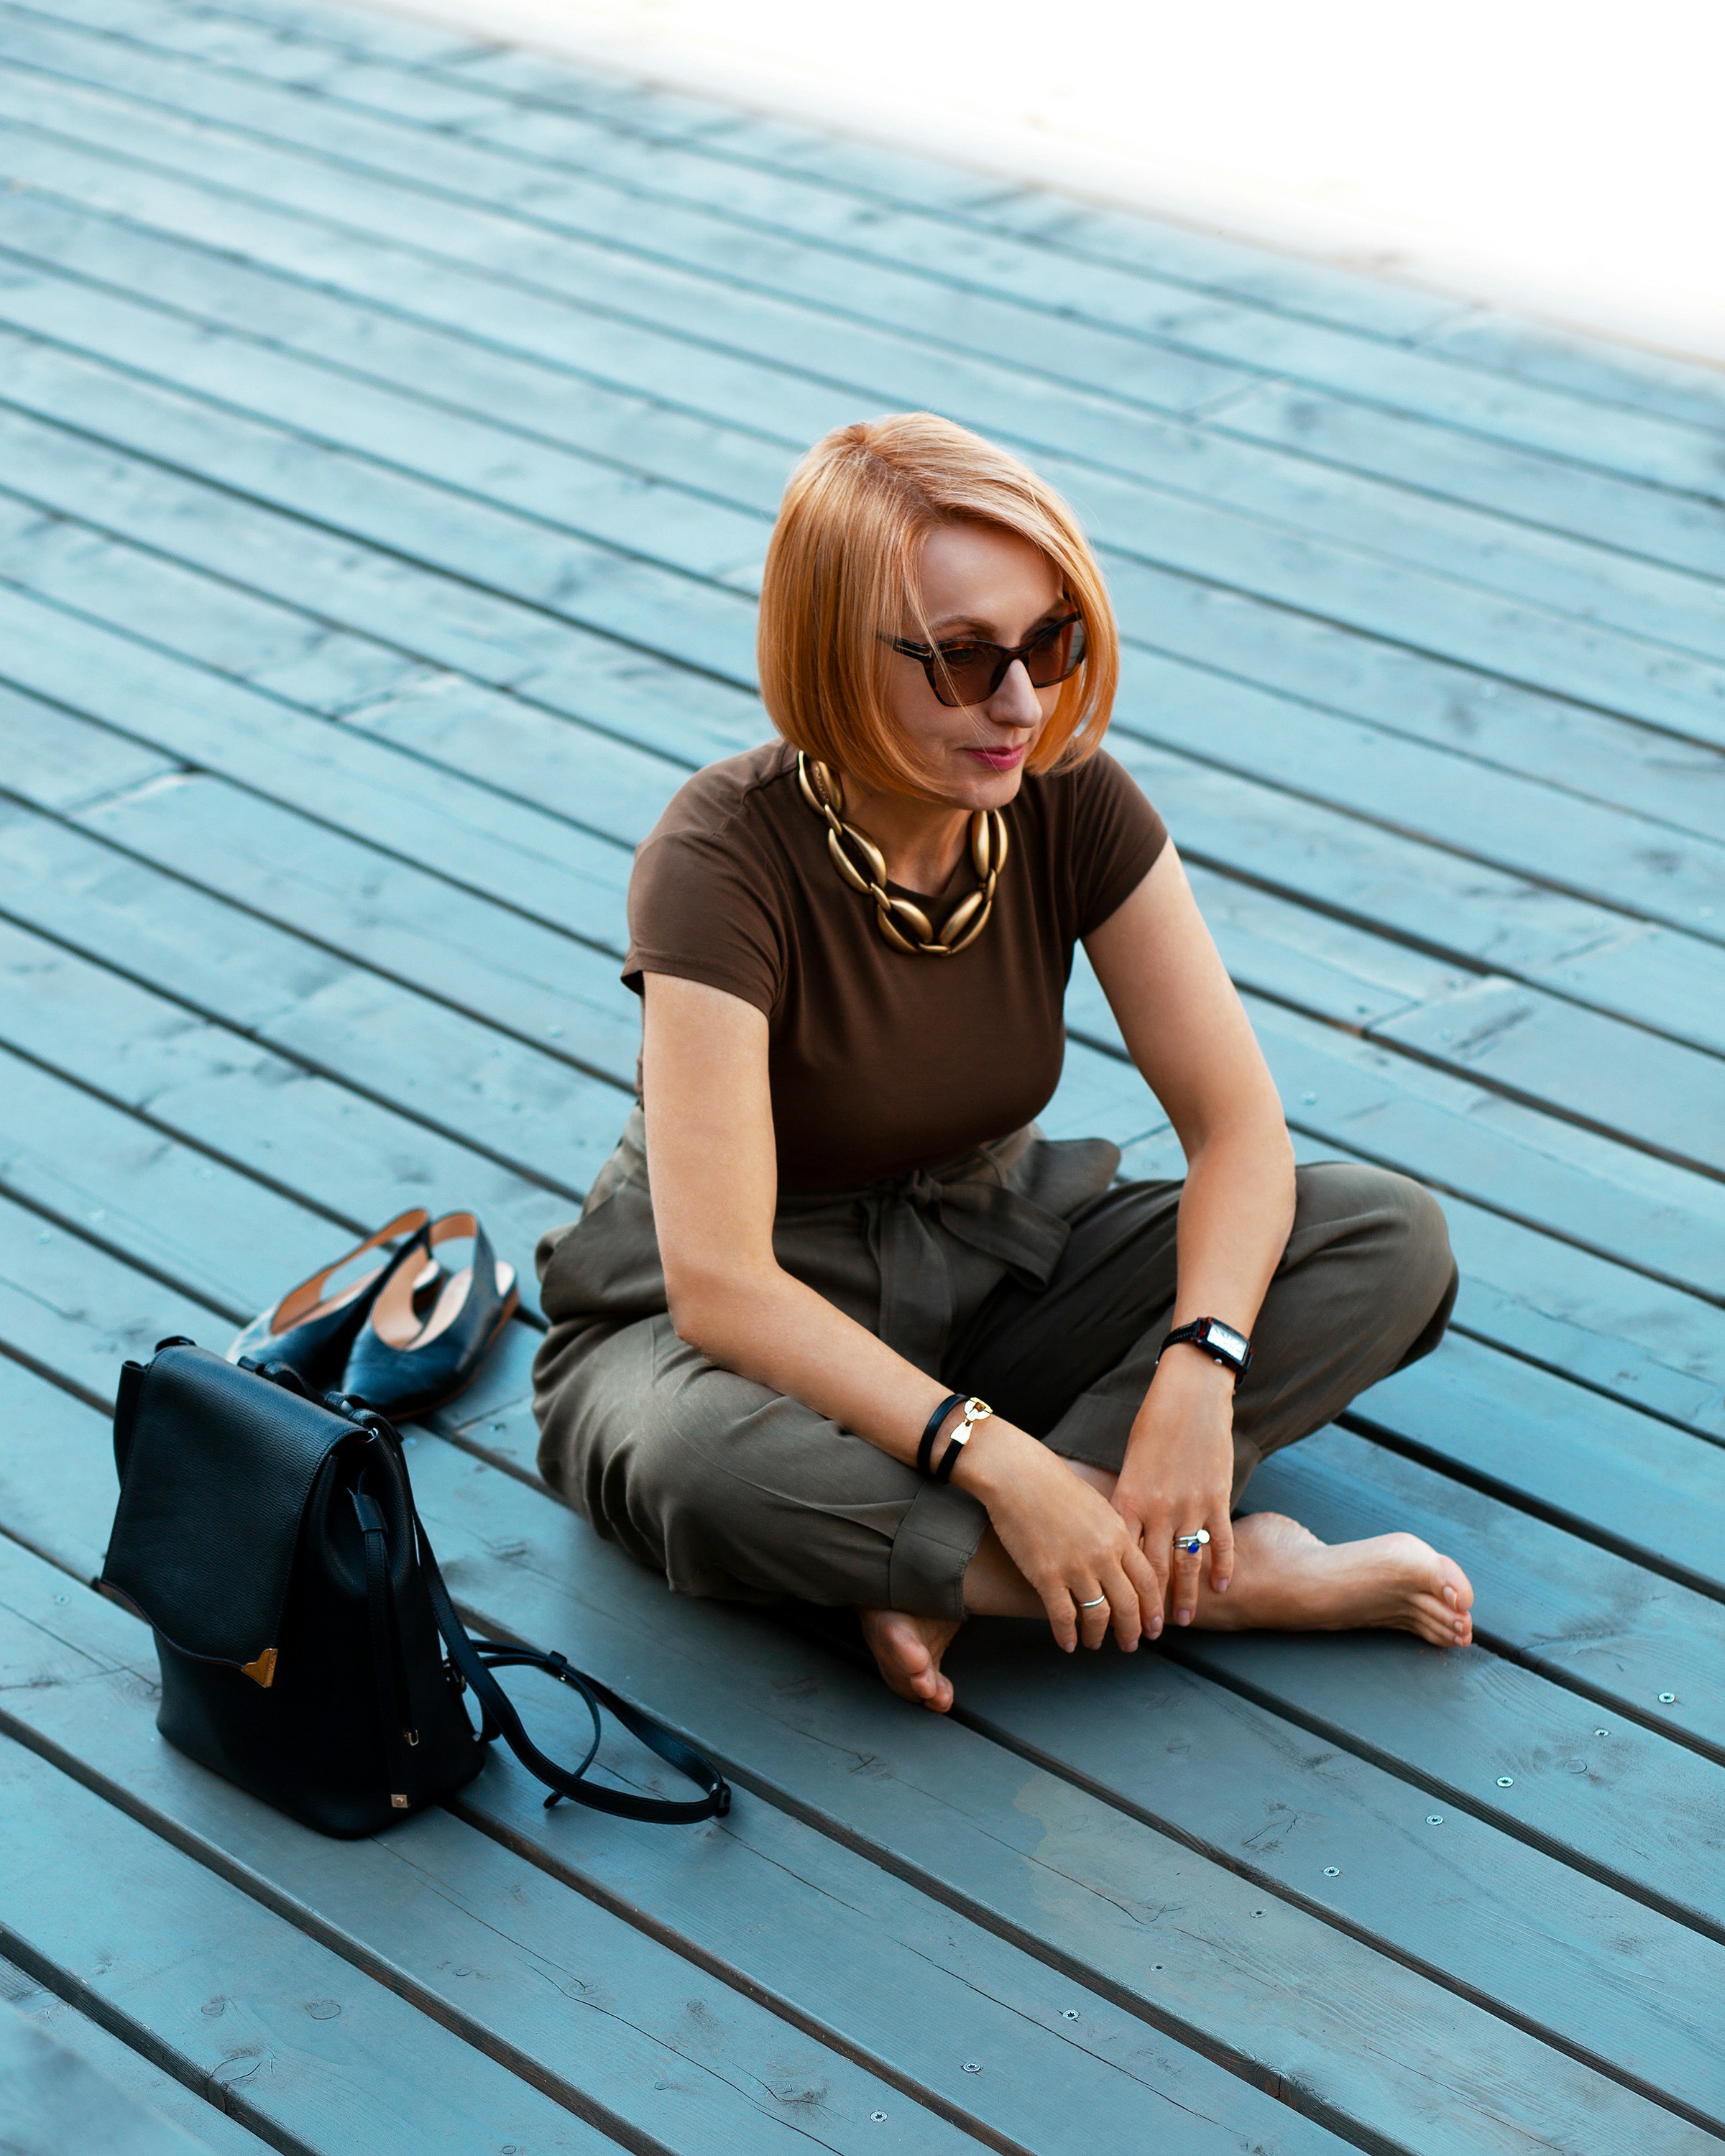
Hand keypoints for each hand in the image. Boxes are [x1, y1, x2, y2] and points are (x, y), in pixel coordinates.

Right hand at [956, 1422, 1161, 1652]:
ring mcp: (1074, 1566)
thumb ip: (1114, 1534)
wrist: (1017, 1474)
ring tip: (1094, 1643)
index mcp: (1119, 1534)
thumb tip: (1123, 1562)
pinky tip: (1067, 1643)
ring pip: (1098, 1616)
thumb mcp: (1097, 1506)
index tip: (1154, 1626)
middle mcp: (1102, 1554)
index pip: (1148, 1581)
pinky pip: (1063, 1616)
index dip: (1153, 1609)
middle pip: (1128, 1605)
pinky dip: (1067, 1635)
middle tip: (1130, 1644)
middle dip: (1132, 1631)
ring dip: (1098, 1635)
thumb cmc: (1054, 1484)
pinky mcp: (1045, 1575)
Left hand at [1111, 1349, 1236, 1633]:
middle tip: (1143, 1635)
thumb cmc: (1153, 1424)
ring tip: (1179, 1622)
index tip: (1111, 1611)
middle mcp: (1157, 1508)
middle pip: (1151, 1568)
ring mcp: (1190, 1505)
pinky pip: (1219, 1541)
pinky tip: (1220, 1589)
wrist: (1190, 1394)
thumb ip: (1128, 1499)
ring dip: (1183, 1596)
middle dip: (1146, 1605)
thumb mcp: (1131, 1463)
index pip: (1120, 1556)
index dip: (1116, 1587)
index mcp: (1129, 1499)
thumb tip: (1119, 1530)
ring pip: (1185, 1563)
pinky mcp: (1217, 1497)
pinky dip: (1221, 1567)